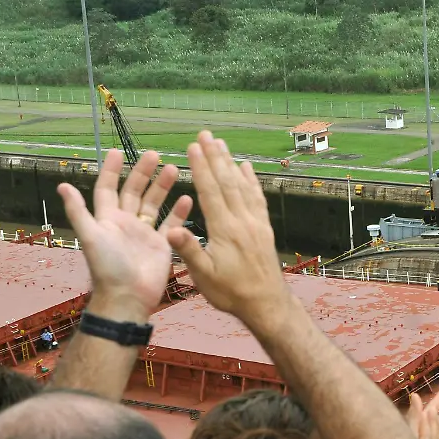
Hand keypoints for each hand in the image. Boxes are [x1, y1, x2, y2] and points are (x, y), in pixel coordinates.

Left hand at [59, 149, 192, 321]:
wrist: (128, 296)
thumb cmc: (107, 266)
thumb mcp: (89, 236)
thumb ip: (78, 211)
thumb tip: (62, 185)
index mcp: (107, 218)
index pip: (107, 188)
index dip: (111, 170)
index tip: (118, 151)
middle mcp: (126, 222)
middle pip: (134, 191)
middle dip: (143, 172)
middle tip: (154, 154)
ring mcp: (145, 233)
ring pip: (154, 203)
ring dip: (163, 186)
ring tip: (174, 169)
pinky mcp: (163, 244)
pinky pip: (171, 223)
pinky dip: (179, 211)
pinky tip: (188, 198)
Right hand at [166, 131, 288, 327]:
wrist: (267, 304)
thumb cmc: (232, 293)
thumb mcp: (205, 277)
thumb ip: (189, 251)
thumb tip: (172, 230)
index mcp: (225, 230)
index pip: (210, 192)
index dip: (201, 168)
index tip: (192, 147)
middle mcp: (242, 221)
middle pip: (227, 182)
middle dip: (214, 156)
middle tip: (206, 134)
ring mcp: (256, 223)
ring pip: (242, 186)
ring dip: (231, 163)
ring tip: (221, 143)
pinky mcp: (264, 229)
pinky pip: (257, 198)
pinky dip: (251, 181)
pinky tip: (247, 168)